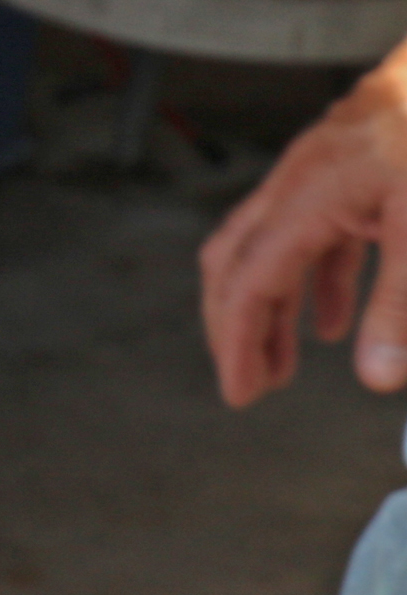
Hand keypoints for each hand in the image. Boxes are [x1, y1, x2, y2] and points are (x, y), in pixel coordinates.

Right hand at [201, 49, 406, 405]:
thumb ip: (401, 303)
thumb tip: (379, 374)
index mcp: (305, 200)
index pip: (248, 285)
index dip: (238, 344)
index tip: (240, 392)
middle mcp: (294, 186)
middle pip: (232, 267)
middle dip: (235, 330)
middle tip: (249, 382)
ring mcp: (313, 176)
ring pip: (264, 253)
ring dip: (270, 312)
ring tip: (280, 366)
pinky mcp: (339, 173)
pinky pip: (306, 239)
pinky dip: (308, 285)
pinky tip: (328, 322)